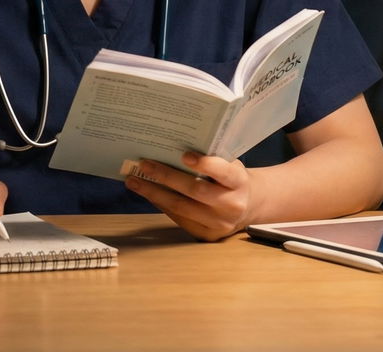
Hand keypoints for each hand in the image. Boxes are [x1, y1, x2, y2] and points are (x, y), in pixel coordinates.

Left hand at [124, 152, 256, 241]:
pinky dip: (161, 204)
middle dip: (166, 176)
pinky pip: (179, 218)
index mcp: (239, 182)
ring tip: (134, 181)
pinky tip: (148, 193)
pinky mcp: (206, 234)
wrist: (248, 205)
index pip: (223, 173)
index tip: (184, 155)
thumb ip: (211, 158)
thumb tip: (171, 148)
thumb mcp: (229, 164)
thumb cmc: (231, 178)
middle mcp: (231, 205)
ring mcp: (218, 224)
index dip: (205, 164)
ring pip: (181, 207)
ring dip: (154, 193)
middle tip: (144, 164)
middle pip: (195, 191)